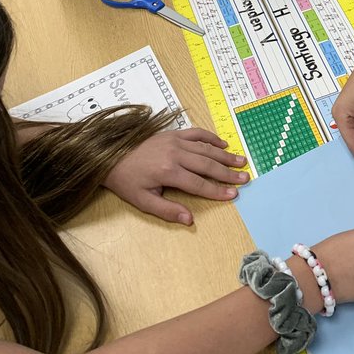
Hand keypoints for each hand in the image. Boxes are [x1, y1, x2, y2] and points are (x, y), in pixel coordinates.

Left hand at [103, 126, 249, 224]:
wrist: (109, 155)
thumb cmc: (126, 180)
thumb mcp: (142, 201)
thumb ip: (167, 210)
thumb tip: (189, 220)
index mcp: (169, 172)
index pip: (199, 184)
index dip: (217, 190)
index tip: (233, 195)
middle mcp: (175, 154)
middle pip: (208, 165)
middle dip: (228, 173)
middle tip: (245, 178)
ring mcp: (175, 141)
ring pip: (206, 148)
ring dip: (225, 155)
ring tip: (241, 161)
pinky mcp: (172, 133)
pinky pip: (196, 133)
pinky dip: (211, 138)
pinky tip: (222, 144)